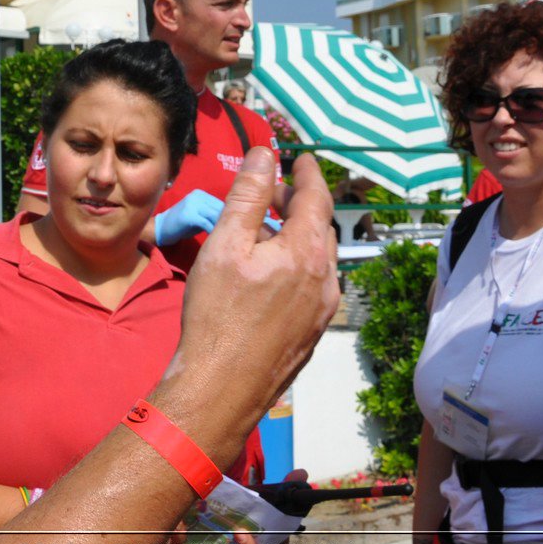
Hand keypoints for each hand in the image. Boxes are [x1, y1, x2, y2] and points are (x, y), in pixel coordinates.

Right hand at [154, 190, 226, 245]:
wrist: (160, 229)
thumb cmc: (181, 225)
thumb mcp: (198, 215)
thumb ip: (211, 214)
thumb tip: (231, 219)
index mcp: (200, 194)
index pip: (220, 203)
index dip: (227, 216)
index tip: (231, 228)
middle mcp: (196, 196)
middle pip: (219, 208)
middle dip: (225, 221)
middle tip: (230, 234)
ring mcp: (191, 204)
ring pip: (214, 215)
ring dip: (220, 227)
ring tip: (224, 237)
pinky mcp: (188, 214)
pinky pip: (206, 223)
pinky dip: (212, 231)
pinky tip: (213, 238)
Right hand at [168, 151, 337, 457]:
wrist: (221, 388)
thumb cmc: (218, 315)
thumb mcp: (226, 244)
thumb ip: (248, 195)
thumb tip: (265, 155)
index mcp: (306, 253)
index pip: (316, 198)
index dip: (307, 174)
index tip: (299, 158)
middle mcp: (325, 280)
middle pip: (320, 228)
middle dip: (300, 204)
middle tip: (272, 194)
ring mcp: (322, 311)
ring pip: (318, 259)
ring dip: (298, 237)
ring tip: (267, 233)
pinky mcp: (312, 334)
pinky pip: (313, 286)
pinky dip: (297, 265)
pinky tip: (270, 275)